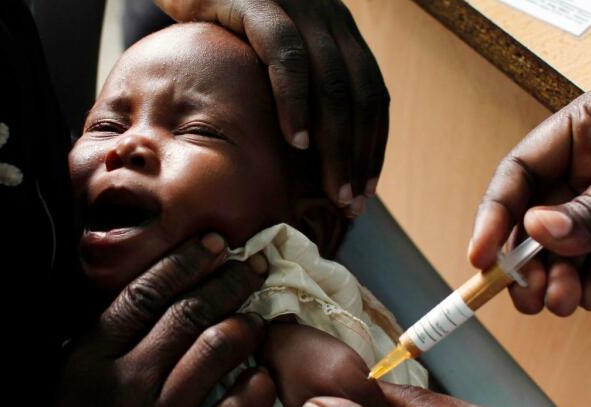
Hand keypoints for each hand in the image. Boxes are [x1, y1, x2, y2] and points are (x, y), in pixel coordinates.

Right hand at [0, 234, 276, 406]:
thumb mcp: (46, 394)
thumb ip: (81, 352)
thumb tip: (115, 312)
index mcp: (87, 360)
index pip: (146, 293)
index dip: (186, 262)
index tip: (215, 245)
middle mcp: (126, 381)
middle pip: (190, 313)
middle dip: (230, 281)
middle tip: (256, 266)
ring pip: (218, 352)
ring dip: (248, 326)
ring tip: (262, 319)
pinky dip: (256, 390)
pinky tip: (264, 378)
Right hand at [154, 0, 389, 215]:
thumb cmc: (217, 20)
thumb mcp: (265, 51)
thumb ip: (293, 86)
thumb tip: (301, 155)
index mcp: (336, 28)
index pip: (371, 94)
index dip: (373, 145)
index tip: (366, 190)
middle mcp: (327, 14)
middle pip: (359, 94)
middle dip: (358, 155)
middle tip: (350, 203)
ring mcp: (297, 5)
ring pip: (333, 81)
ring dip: (336, 142)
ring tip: (330, 187)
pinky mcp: (256, 0)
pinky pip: (286, 56)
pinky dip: (295, 101)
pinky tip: (295, 141)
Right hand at [469, 84, 590, 315]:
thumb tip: (538, 235)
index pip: (522, 170)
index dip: (496, 213)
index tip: (482, 255)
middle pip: (534, 217)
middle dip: (523, 259)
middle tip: (525, 294)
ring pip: (562, 249)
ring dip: (553, 280)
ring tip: (560, 303)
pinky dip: (585, 286)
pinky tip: (586, 298)